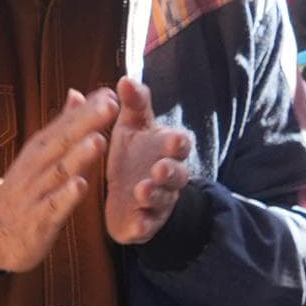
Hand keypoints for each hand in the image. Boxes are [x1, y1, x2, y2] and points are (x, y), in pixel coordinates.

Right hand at [0, 89, 116, 271]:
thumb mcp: (38, 155)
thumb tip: (77, 94)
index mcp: (37, 151)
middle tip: (109, 106)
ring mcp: (35, 194)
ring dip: (78, 156)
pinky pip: (53, 207)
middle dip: (85, 123)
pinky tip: (81, 186)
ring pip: (58, 172)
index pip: (62, 125)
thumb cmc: (25, 191)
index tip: (108, 93)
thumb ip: (61, 127)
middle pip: (61, 143)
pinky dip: (66, 196)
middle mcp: (35, 168)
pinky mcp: (38, 221)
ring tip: (99, 139)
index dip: (84, 110)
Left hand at [99, 77, 196, 245]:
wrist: (130, 194)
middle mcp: (168, 177)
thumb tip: (125, 79)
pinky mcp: (145, 224)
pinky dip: (143, 226)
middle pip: (178, 175)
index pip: (180, 144)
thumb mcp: (132, 126)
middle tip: (159, 168)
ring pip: (163, 200)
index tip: (172, 139)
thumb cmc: (134, 153)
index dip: (178, 143)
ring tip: (142, 190)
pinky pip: (147, 227)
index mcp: (166, 150)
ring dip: (155, 195)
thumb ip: (133, 104)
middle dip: (170, 172)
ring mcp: (159, 202)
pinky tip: (136, 223)